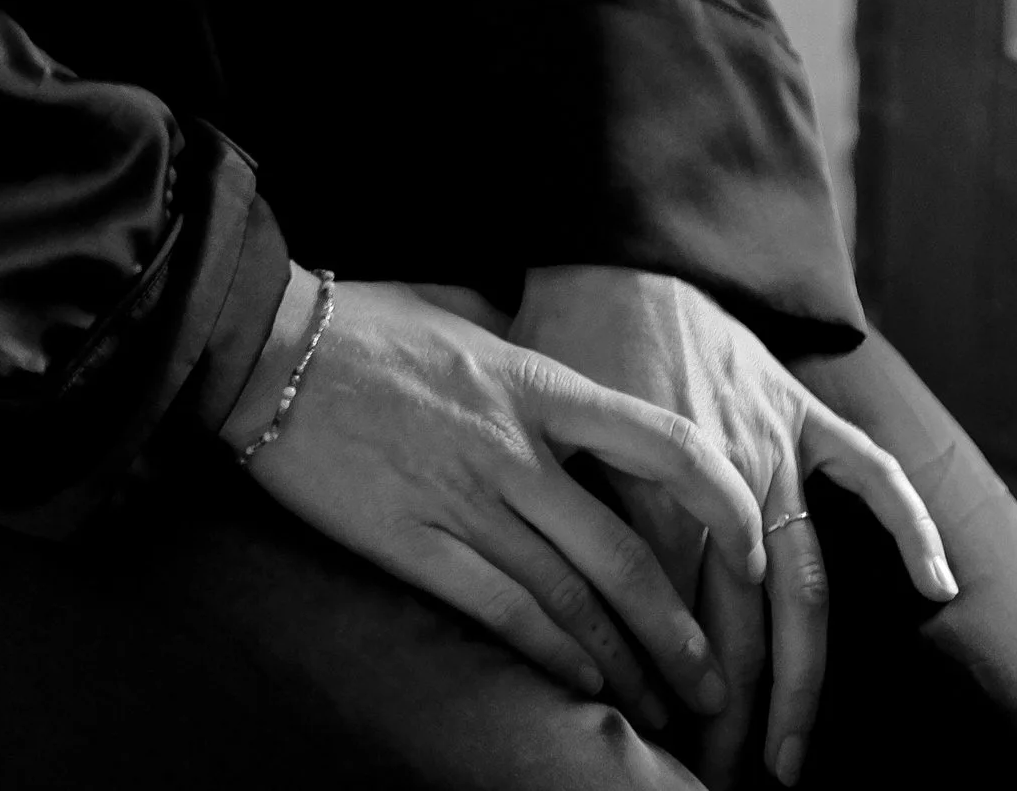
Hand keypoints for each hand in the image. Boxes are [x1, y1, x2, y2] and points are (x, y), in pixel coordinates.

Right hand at [227, 270, 766, 738]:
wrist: (267, 347)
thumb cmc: (365, 319)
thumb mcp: (463, 310)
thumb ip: (522, 348)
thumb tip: (558, 365)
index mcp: (534, 380)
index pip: (656, 442)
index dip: (717, 499)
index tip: (750, 544)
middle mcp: (513, 447)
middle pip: (622, 550)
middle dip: (681, 628)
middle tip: (718, 680)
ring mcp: (463, 500)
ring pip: (570, 598)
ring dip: (627, 660)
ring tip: (666, 705)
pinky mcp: (414, 544)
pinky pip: (502, 613)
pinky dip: (554, 656)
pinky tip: (586, 687)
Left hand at [513, 265, 959, 786]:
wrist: (610, 246)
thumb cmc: (560, 344)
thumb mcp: (547, 438)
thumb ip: (573, 522)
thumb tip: (566, 627)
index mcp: (652, 494)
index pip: (671, 629)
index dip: (669, 702)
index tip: (660, 757)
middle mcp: (722, 483)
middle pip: (738, 632)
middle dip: (731, 720)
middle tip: (719, 783)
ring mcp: (772, 446)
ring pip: (802, 588)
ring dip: (801, 681)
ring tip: (791, 756)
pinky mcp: (800, 409)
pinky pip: (870, 470)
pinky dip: (909, 525)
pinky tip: (940, 584)